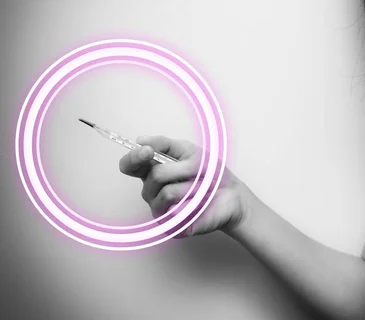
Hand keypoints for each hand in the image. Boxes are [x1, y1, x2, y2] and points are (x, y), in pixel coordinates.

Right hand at [118, 135, 251, 238]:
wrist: (232, 195)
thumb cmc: (210, 174)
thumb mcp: (190, 152)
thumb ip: (164, 144)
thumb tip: (140, 140)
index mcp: (153, 172)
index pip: (130, 166)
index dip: (134, 158)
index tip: (146, 151)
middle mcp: (152, 192)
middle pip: (152, 177)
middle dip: (181, 170)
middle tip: (199, 171)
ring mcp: (160, 210)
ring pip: (167, 192)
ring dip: (192, 185)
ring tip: (203, 187)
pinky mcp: (172, 227)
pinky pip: (177, 211)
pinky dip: (195, 201)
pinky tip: (202, 202)